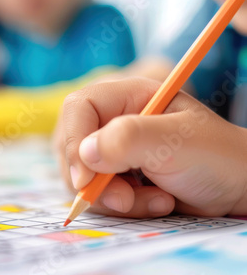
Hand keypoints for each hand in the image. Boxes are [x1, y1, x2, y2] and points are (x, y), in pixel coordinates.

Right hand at [54, 77, 246, 217]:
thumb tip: (85, 154)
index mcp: (128, 97)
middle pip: (73, 146)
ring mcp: (114, 151)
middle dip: (96, 180)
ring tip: (157, 200)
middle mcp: (114, 121)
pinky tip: (157, 202)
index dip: (74, 141)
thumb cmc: (216, 157)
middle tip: (126, 199)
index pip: (79, 108)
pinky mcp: (117, 176)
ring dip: (115, 198)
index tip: (86, 178)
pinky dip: (123, 207)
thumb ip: (128, 139)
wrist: (237, 189)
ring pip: (83, 176)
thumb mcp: (176, 142)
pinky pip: (98, 194)